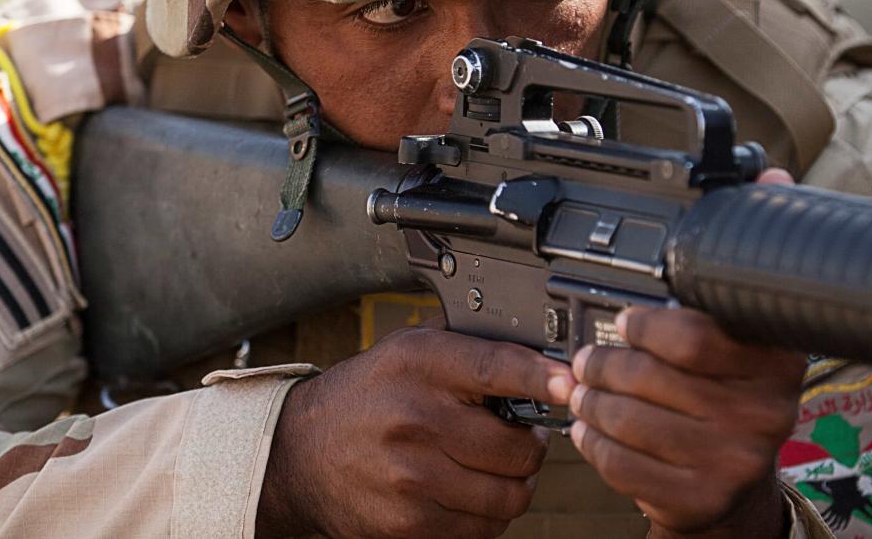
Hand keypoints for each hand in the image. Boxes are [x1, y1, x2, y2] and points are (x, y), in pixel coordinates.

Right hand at [257, 324, 573, 538]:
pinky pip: (482, 528)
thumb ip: (465, 351)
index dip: (545, 378)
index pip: (499, 367)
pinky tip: (469, 495)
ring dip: (514, 486)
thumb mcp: (405, 352)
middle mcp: (415, 417)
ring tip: (496, 471)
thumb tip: (540, 360)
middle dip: (528, 447)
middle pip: (517, 447)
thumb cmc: (364, 398)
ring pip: (508, 495)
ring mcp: (412, 475)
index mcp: (418, 364)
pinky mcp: (409, 521)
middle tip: (517, 440)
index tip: (572, 386)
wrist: (298, 453)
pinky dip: (488, 517)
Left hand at [567, 169, 803, 537]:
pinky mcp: (699, 499)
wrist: (736, 488)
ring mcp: (734, 460)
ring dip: (592, 402)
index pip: (693, 334)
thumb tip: (773, 175)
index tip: (628, 320)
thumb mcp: (748, 328)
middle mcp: (765, 412)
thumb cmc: (732, 393)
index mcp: (777, 358)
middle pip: (648, 377)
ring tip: (585, 391)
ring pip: (628, 420)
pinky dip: (594, 442)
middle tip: (588, 359)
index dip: (645, 325)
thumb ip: (744, 257)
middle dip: (603, 364)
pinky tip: (593, 429)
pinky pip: (621, 464)